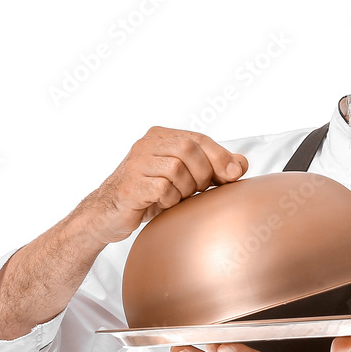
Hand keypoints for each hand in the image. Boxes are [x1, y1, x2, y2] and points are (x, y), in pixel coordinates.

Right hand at [73, 126, 248, 244]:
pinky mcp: (130, 185)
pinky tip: (162, 204)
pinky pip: (162, 189)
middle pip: (189, 150)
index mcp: (160, 136)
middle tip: (198, 190)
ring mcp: (135, 163)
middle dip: (203, 174)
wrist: (110, 214)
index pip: (198, 139)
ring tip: (176, 197)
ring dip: (185, 189)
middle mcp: (146, 144)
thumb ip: (212, 168)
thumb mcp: (185, 179)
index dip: (220, 157)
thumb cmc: (151, 194)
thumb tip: (241, 165)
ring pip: (176, 169)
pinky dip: (170, 200)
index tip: (233, 176)